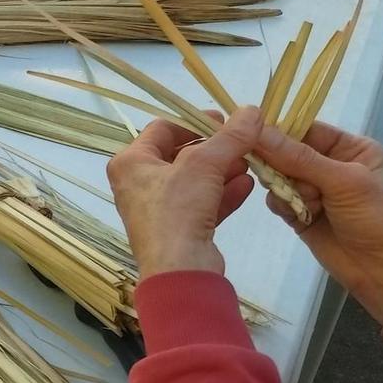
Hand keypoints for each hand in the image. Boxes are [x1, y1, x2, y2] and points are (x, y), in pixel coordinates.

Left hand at [107, 112, 259, 276]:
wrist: (179, 271)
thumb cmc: (177, 209)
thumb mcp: (204, 165)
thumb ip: (229, 137)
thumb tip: (252, 111)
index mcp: (130, 162)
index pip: (162, 129)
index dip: (194, 121)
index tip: (225, 121)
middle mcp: (137, 183)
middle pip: (180, 154)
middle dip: (215, 149)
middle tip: (243, 142)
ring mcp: (157, 208)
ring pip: (194, 180)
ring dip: (222, 170)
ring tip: (250, 163)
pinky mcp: (177, 230)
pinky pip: (201, 203)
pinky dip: (222, 194)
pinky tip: (247, 186)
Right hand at [248, 120, 382, 326]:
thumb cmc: (377, 219)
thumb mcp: (344, 181)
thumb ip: (299, 157)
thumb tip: (257, 130)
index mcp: (350, 148)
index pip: (305, 128)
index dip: (279, 130)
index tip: (251, 132)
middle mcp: (330, 164)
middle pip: (285, 151)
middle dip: (280, 163)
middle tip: (280, 176)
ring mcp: (314, 190)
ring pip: (277, 175)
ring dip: (283, 187)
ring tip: (305, 203)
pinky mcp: (301, 212)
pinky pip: (277, 198)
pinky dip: (282, 204)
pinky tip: (299, 215)